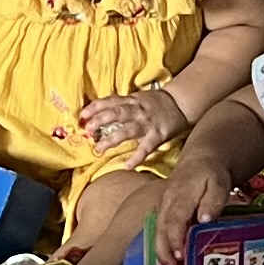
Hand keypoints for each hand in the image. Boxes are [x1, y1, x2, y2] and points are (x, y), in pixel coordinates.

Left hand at [65, 88, 186, 163]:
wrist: (181, 102)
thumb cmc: (155, 102)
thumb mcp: (137, 98)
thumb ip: (121, 104)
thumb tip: (99, 111)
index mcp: (131, 100)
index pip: (110, 101)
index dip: (95, 107)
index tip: (82, 115)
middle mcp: (137, 110)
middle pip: (116, 114)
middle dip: (100, 121)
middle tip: (88, 131)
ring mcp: (147, 123)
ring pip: (127, 130)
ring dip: (112, 140)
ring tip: (99, 149)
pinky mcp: (158, 134)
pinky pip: (146, 147)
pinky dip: (137, 157)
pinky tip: (127, 166)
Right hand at [150, 152, 235, 264]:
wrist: (199, 161)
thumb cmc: (211, 175)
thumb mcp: (219, 184)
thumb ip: (213, 201)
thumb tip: (205, 219)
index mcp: (180, 196)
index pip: (174, 220)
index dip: (175, 239)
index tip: (180, 255)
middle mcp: (167, 202)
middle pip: (160, 228)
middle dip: (165, 250)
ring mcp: (162, 206)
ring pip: (157, 230)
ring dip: (162, 250)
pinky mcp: (162, 211)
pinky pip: (159, 228)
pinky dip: (162, 244)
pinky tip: (170, 257)